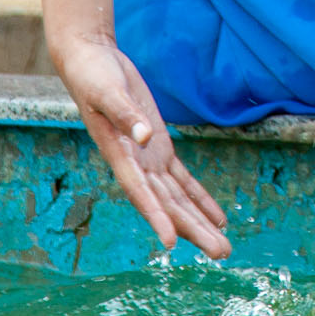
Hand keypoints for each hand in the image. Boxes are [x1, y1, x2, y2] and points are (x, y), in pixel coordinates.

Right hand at [48, 30, 231, 258]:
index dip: (156, 217)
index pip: (141, 193)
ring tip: (223, 247)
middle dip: (193, 230)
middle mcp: (136, 165)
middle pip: (168, 205)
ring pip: (178, 198)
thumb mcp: (108, 92)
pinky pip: (182, 179)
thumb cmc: (93, 76)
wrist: (91, 61)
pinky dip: (199, 198)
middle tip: (221, 254)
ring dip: (200, 222)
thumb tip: (145, 137)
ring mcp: (148, 158)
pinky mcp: (159, 146)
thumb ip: (127, 115)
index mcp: (120, 155)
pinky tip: (217, 217)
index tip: (171, 243)